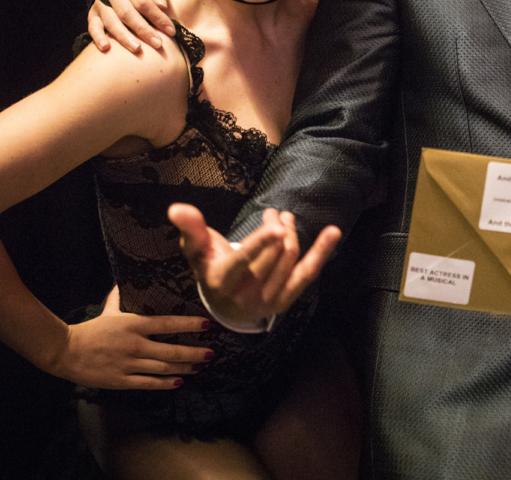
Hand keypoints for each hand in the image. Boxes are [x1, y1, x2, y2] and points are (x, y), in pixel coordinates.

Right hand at [44, 286, 211, 389]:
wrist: (66, 352)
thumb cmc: (90, 330)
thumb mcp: (108, 311)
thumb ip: (118, 298)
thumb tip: (122, 281)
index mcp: (134, 325)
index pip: (168, 324)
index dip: (189, 325)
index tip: (207, 325)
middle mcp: (135, 345)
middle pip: (171, 351)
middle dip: (194, 353)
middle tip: (211, 353)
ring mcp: (129, 364)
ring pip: (164, 369)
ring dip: (185, 368)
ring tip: (200, 367)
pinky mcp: (122, 380)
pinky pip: (149, 383)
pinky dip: (165, 383)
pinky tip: (179, 382)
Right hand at [87, 0, 175, 52]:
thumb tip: (162, 5)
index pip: (142, 2)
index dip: (157, 17)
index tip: (171, 31)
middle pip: (126, 13)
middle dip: (143, 30)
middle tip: (158, 44)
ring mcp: (99, 3)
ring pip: (111, 22)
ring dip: (124, 37)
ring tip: (137, 49)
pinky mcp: (93, 14)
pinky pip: (93, 27)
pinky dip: (98, 38)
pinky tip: (106, 48)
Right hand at [169, 204, 341, 327]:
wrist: (224, 304)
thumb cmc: (210, 267)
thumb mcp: (196, 250)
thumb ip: (191, 229)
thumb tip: (177, 207)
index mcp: (222, 280)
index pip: (244, 261)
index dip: (261, 244)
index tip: (275, 226)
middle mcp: (245, 295)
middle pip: (271, 254)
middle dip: (277, 227)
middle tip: (275, 213)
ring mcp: (267, 300)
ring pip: (289, 259)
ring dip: (291, 233)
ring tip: (284, 218)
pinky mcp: (284, 302)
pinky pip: (307, 275)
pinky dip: (322, 252)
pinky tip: (333, 232)